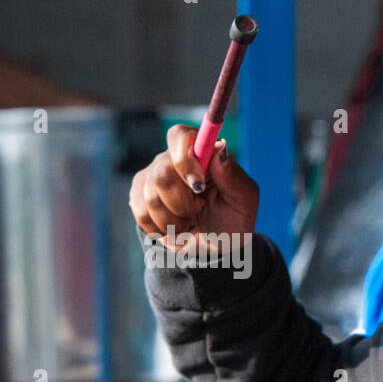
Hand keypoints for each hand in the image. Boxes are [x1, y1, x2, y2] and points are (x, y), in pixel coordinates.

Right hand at [129, 124, 258, 248]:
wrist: (216, 246)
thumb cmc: (233, 218)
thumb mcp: (243, 199)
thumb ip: (231, 174)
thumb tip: (218, 146)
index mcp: (200, 153)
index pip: (179, 135)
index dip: (184, 160)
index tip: (198, 186)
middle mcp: (172, 159)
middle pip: (162, 173)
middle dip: (184, 203)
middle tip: (200, 209)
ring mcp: (152, 177)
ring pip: (151, 197)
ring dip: (176, 220)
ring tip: (191, 222)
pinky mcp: (139, 197)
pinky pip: (142, 213)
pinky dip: (163, 229)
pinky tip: (177, 229)